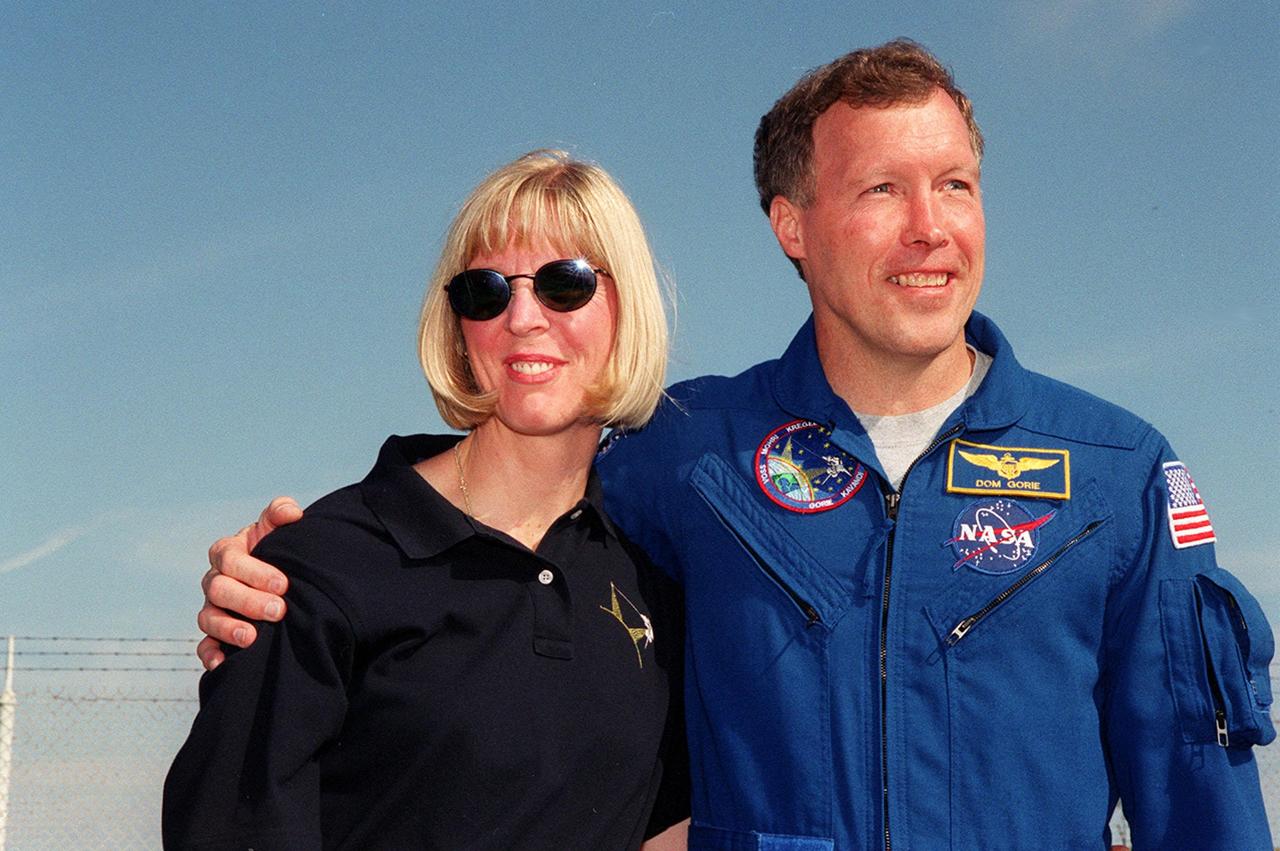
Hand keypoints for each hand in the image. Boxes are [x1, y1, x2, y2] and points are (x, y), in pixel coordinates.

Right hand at [196, 496, 301, 670]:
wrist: (282, 580)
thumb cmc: (277, 551)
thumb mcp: (279, 530)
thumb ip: (281, 512)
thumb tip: (291, 513)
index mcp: (227, 553)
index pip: (230, 559)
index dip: (253, 572)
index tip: (283, 583)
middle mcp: (215, 580)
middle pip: (219, 590)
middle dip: (248, 601)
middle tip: (278, 610)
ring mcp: (213, 608)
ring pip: (208, 618)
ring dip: (228, 629)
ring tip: (253, 638)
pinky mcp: (215, 634)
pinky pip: (204, 646)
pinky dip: (210, 654)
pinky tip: (223, 664)